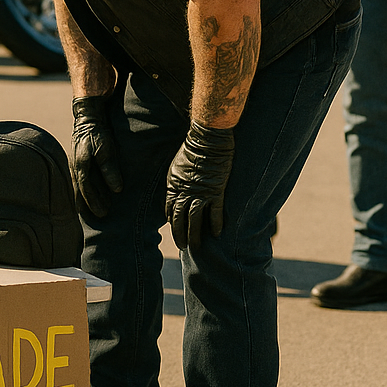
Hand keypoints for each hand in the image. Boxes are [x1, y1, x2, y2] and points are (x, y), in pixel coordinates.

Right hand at [71, 95, 122, 216]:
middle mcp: (75, 167)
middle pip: (81, 191)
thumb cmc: (97, 133)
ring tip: (92, 211)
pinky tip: (87, 194)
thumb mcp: (106, 149)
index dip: (94, 202)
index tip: (103, 213)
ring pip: (78, 187)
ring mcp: (74, 164)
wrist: (87, 117)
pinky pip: (79, 180)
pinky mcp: (77, 162)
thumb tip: (117, 189)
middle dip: (89, 205)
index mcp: (81, 166)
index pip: (87, 190)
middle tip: (100, 217)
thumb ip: (110, 170)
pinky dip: (83, 190)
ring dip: (85, 199)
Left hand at [167, 121, 234, 249]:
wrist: (207, 139)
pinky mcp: (215, 191)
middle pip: (179, 218)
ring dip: (194, 235)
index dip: (171, 220)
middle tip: (182, 246)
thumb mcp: (176, 165)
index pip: (168, 208)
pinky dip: (215, 224)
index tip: (175, 228)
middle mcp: (184, 191)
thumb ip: (176, 181)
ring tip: (195, 247)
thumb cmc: (192, 148)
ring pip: (194, 220)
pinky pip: (215, 212)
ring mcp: (200, 192)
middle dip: (179, 234)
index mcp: (173, 185)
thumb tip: (176, 192)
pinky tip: (217, 233)